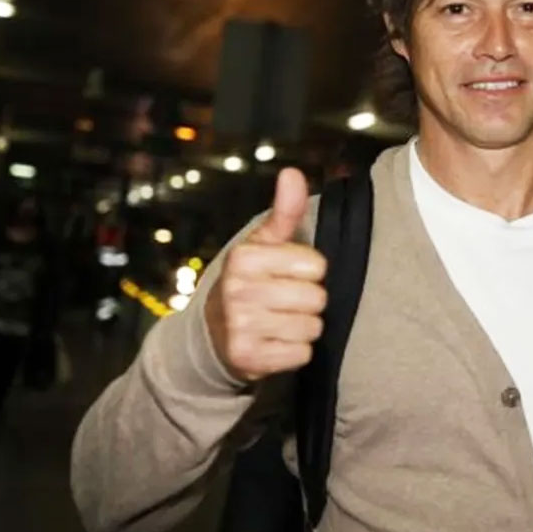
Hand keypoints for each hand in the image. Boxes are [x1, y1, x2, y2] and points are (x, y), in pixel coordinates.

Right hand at [204, 168, 326, 382]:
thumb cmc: (251, 281)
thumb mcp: (264, 244)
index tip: (286, 275)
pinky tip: (275, 344)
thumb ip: (285, 211)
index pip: (317, 266)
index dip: (309, 272)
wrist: (215, 335)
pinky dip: (295, 352)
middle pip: (317, 298)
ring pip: (312, 328)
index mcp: (244, 257)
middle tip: (284, 302)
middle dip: (308, 302)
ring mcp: (240, 326)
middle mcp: (237, 290)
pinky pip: (302, 355)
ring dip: (303, 328)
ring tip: (279, 322)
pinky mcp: (248, 359)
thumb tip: (293, 172)